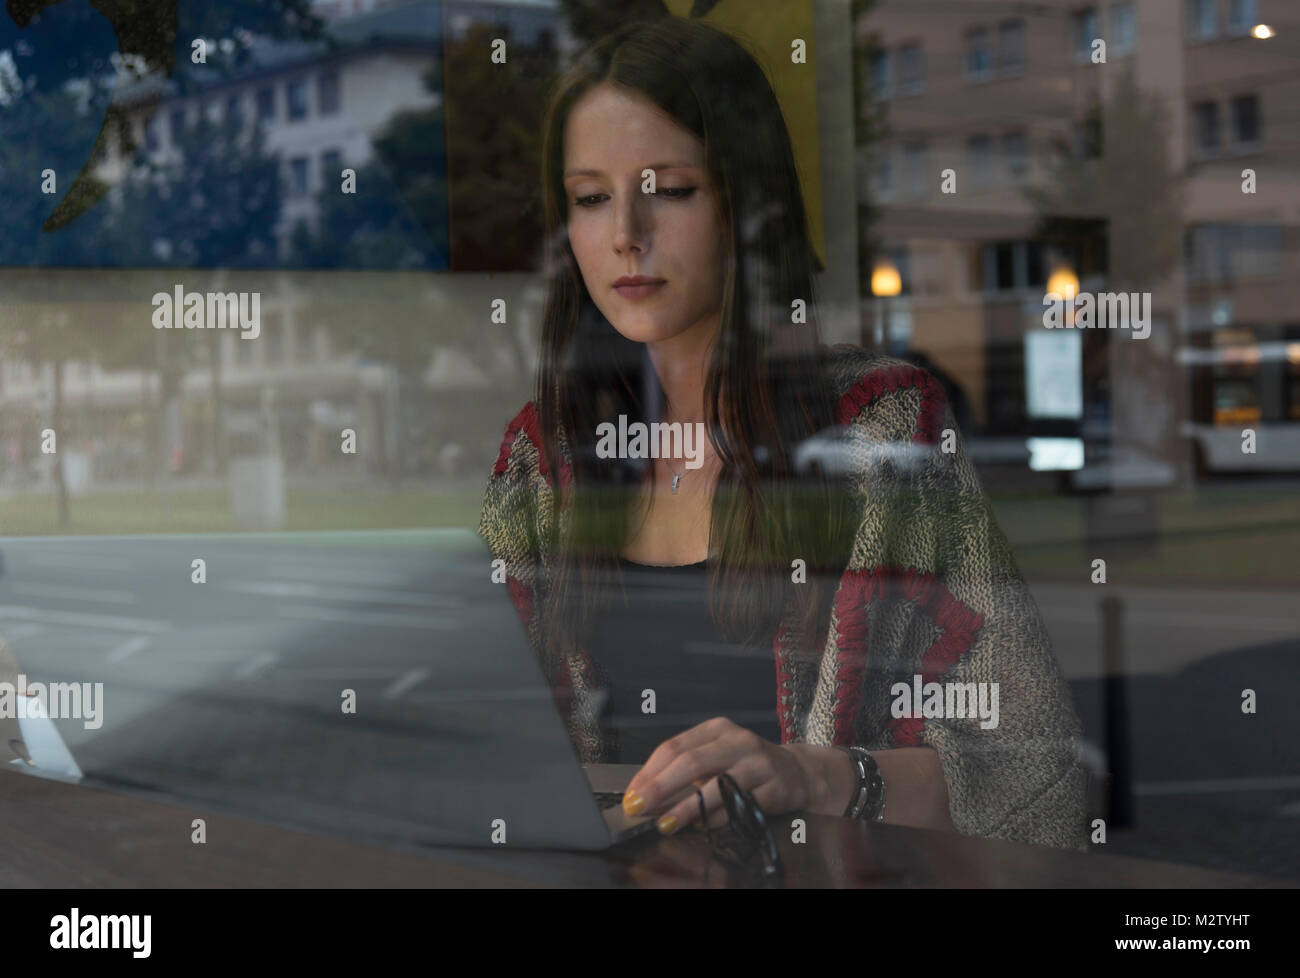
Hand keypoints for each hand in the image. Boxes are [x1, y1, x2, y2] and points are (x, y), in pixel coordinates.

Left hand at [622, 717, 817, 834]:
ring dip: (687, 808)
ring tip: (666, 823)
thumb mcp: (715, 758)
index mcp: (716, 729)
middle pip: (691, 762)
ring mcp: (757, 762)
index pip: (674, 747)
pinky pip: (739, 806)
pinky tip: (703, 827)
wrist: (797, 772)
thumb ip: (683, 773)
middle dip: (660, 787)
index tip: (632, 795)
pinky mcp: (774, 787)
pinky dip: (717, 819)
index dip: (649, 772)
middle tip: (639, 807)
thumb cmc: (746, 766)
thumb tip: (644, 795)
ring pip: (716, 785)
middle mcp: (737, 740)